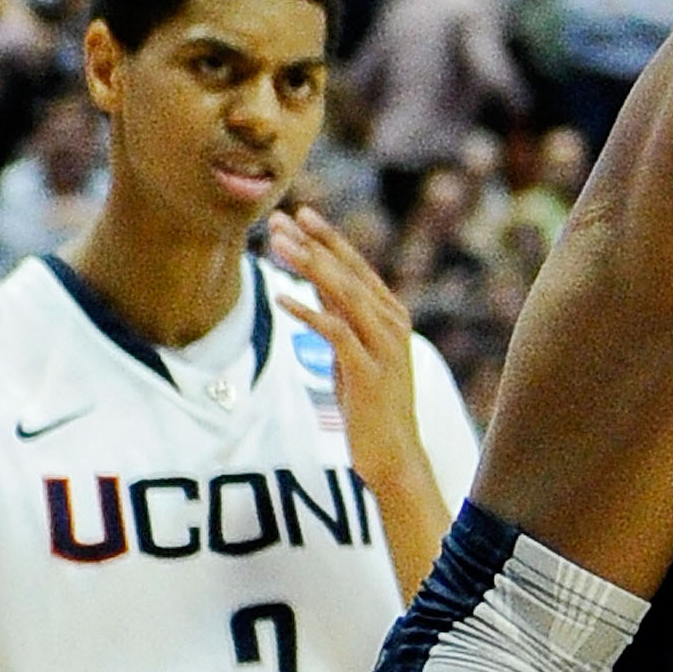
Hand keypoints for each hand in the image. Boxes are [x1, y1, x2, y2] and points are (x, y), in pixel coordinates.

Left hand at [265, 207, 435, 529]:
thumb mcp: (353, 353)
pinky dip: (308, 313)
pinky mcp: (369, 373)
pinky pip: (336, 333)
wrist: (395, 457)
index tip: (301, 214)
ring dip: (308, 267)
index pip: (357, 267)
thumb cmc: (372, 408)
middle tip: (281, 219)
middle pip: (348, 273)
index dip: (329, 238)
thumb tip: (315, 286)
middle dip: (313, 243)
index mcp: (391, 315)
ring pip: (343, 295)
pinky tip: (282, 298)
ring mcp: (384, 348)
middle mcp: (392, 325)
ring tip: (277, 245)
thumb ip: (341, 319)